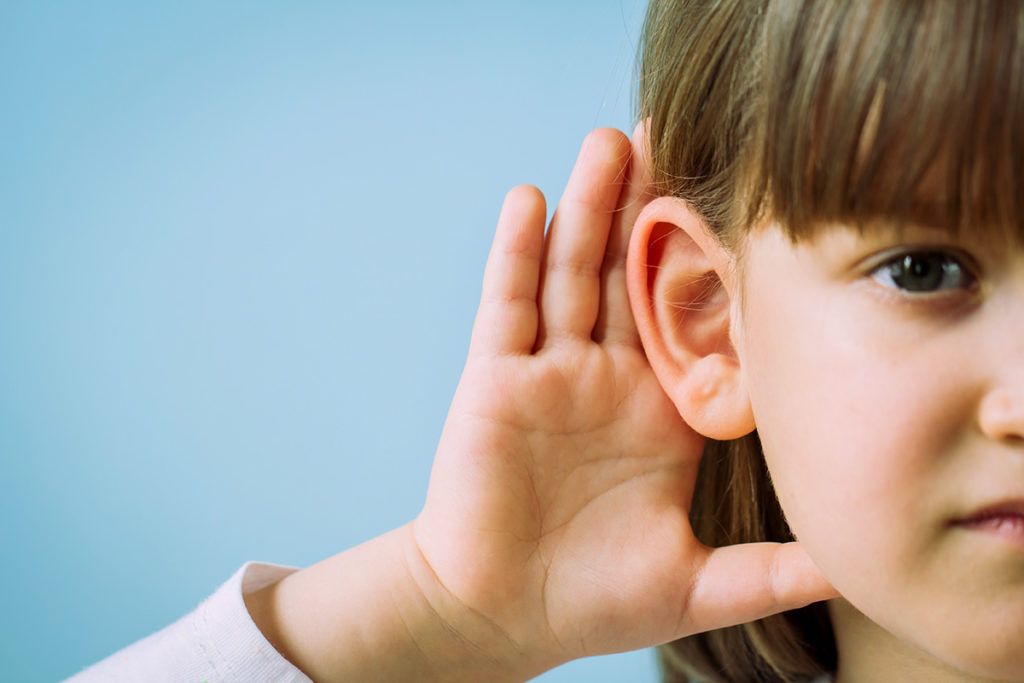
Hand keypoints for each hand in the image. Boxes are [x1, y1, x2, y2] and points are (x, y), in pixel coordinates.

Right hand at [408, 123, 839, 677]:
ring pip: (570, 273)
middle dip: (649, 208)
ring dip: (589, 208)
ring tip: (612, 141)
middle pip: (629, 276)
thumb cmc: (591, 600)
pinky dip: (516, 253)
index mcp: (658, 413)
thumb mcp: (697, 587)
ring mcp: (548, 372)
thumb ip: (771, 572)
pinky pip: (506, 306)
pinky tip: (531, 200)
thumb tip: (853, 567)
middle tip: (673, 134)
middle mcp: (606, 379)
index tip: (742, 205)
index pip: (692, 321)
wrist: (499, 615)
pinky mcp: (495, 379)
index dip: (714, 264)